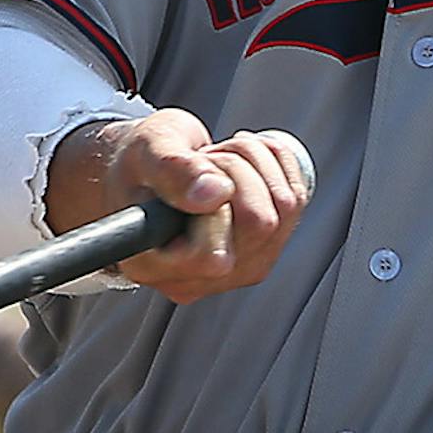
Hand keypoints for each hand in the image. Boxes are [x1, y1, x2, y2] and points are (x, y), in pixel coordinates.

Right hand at [46, 109, 312, 304]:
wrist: (145, 171)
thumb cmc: (138, 164)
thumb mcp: (147, 152)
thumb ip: (174, 171)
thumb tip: (213, 195)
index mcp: (151, 265)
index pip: (210, 252)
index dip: (216, 204)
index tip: (198, 171)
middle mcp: (192, 280)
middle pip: (257, 225)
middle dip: (238, 170)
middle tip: (208, 157)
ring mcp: (230, 273)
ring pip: (281, 212)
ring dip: (258, 165)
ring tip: (221, 157)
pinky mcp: (258, 256)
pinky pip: (294, 205)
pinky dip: (276, 167)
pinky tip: (247, 160)